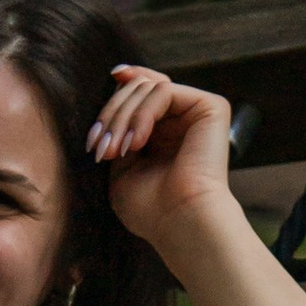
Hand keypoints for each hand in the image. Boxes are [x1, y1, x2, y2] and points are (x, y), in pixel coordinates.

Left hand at [86, 63, 235, 249]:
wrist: (180, 223)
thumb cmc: (150, 208)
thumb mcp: (121, 167)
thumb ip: (120, 128)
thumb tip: (118, 81)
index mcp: (164, 132)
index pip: (135, 95)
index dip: (112, 102)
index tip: (94, 132)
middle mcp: (183, 119)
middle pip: (137, 88)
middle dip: (111, 116)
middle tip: (99, 148)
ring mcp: (197, 111)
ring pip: (146, 87)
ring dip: (122, 118)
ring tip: (115, 151)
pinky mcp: (211, 107)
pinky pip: (163, 91)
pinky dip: (142, 114)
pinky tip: (136, 143)